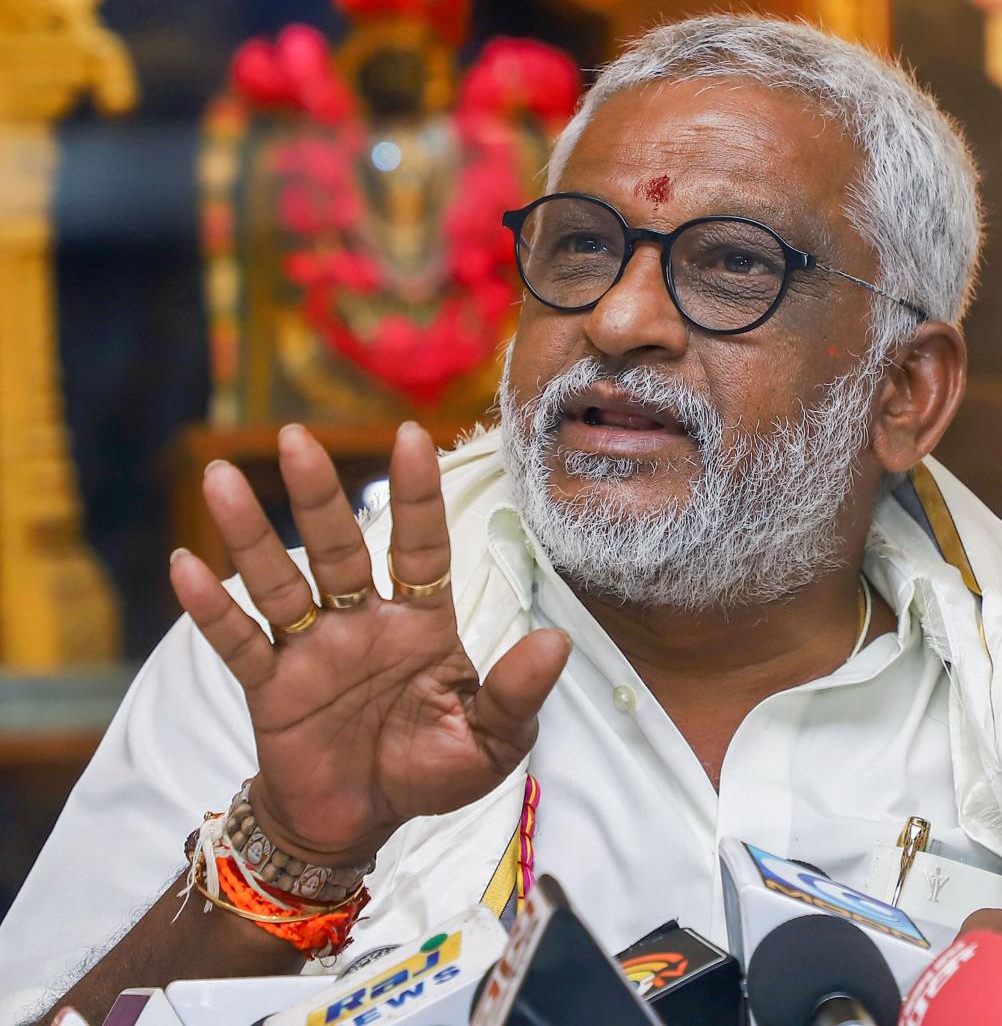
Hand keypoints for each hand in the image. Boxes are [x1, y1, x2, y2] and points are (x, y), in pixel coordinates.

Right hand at [169, 421, 570, 865]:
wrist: (359, 824)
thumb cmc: (430, 771)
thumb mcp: (491, 742)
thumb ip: (517, 694)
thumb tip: (559, 641)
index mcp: (421, 623)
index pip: (421, 547)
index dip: (417, 496)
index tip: (412, 436)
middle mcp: (363, 621)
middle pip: (340, 548)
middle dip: (318, 496)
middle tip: (296, 438)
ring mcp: (313, 650)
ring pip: (279, 583)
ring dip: (251, 535)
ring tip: (220, 477)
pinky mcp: (271, 688)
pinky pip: (239, 644)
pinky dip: (213, 610)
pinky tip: (185, 567)